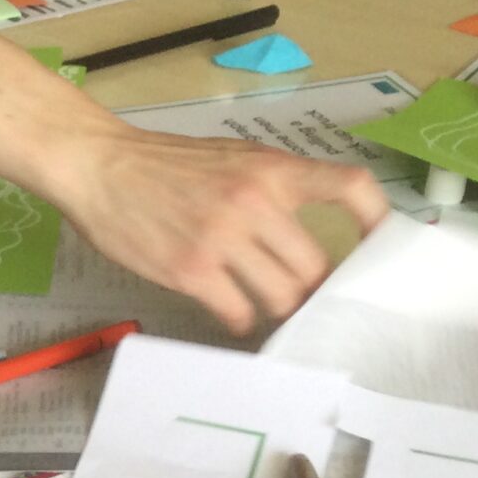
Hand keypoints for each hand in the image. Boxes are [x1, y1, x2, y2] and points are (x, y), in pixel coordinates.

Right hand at [47, 122, 387, 332]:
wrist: (100, 167)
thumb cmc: (164, 164)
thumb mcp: (231, 157)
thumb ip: (271, 186)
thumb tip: (302, 230)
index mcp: (272, 170)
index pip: (350, 187)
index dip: (376, 221)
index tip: (374, 247)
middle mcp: (256, 204)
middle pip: (314, 267)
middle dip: (313, 289)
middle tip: (304, 297)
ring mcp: (223, 240)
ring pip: (281, 296)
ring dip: (279, 310)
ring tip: (268, 309)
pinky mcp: (190, 270)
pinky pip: (236, 312)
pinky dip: (240, 320)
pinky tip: (232, 314)